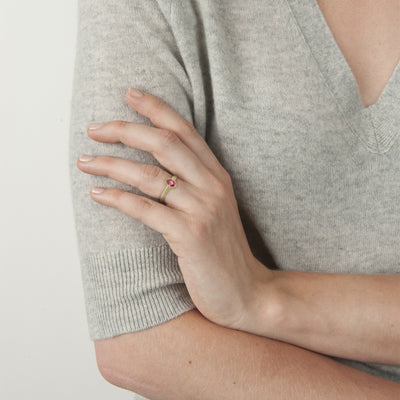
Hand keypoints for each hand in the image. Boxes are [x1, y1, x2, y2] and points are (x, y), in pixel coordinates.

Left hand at [77, 87, 272, 328]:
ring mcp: (202, 210)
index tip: (129, 94)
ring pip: (149, 175)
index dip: (157, 109)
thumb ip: (194, 185)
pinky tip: (98, 195)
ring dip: (111, 165)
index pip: (185, 131)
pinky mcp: (190, 235)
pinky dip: (118, 199)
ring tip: (85, 162)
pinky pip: (146, 209)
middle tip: (94, 128)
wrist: (246, 291)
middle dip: (126, 130)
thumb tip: (156, 167)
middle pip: (164, 143)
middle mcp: (212, 187)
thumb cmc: (224, 250)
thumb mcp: (215, 209)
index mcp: (218, 176)